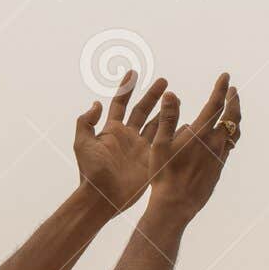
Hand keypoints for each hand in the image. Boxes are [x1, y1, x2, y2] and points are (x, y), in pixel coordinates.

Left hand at [73, 71, 168, 215]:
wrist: (103, 197)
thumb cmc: (90, 172)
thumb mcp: (82, 143)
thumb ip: (86, 122)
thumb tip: (96, 103)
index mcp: (111, 130)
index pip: (120, 103)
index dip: (126, 88)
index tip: (133, 72)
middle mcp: (128, 136)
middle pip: (142, 110)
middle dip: (152, 95)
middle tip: (164, 82)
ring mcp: (140, 148)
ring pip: (156, 124)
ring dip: (165, 110)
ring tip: (175, 98)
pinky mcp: (151, 160)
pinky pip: (165, 142)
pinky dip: (174, 132)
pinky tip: (185, 122)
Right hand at [147, 73, 239, 220]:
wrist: (176, 204)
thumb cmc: (164, 174)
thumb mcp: (160, 144)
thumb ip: (167, 118)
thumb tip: (171, 94)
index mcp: (201, 134)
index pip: (216, 105)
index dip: (222, 88)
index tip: (226, 76)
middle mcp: (215, 143)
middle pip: (232, 117)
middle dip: (234, 101)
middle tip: (233, 90)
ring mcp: (219, 156)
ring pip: (234, 133)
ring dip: (234, 118)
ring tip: (231, 110)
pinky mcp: (219, 168)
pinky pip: (229, 146)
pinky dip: (229, 134)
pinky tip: (222, 136)